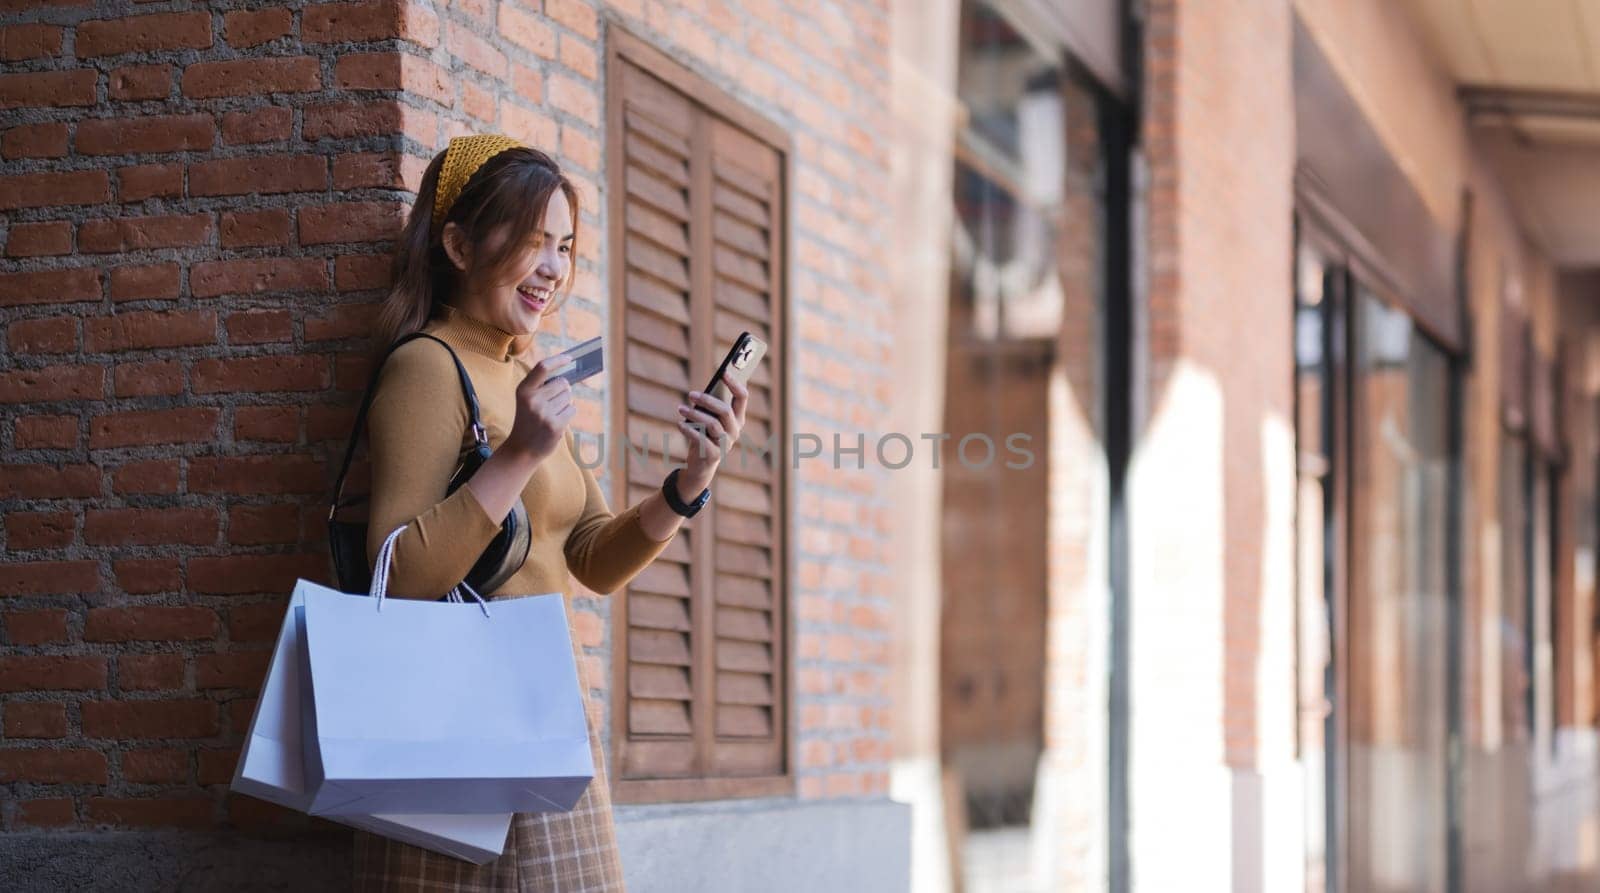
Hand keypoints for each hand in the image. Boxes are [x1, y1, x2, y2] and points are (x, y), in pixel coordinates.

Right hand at [504, 354, 576, 464]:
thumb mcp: (527, 400)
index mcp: (523, 390)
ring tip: (551, 415)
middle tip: (552, 403)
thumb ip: (543, 387)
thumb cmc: (528, 421)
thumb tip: (569, 375)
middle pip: (563, 383)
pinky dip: (568, 414)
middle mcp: (533, 399)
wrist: (521, 450)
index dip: (558, 360)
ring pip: (569, 397)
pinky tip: (556, 422)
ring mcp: (544, 413)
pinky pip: (572, 409)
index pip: (542, 367)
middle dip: (563, 390)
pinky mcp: (555, 425)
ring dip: (565, 404)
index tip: (571, 358)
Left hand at [675, 377, 747, 495]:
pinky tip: (680, 424)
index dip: (734, 383)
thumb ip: (709, 407)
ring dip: (694, 414)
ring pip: (712, 424)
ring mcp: (726, 444)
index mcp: (738, 418)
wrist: (701, 465)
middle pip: (725, 410)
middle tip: (691, 394)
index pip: (742, 397)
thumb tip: (700, 394)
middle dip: (707, 400)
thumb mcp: (709, 419)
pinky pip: (701, 440)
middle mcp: (735, 430)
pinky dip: (689, 430)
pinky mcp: (715, 455)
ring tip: (680, 409)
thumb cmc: (705, 435)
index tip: (723, 371)